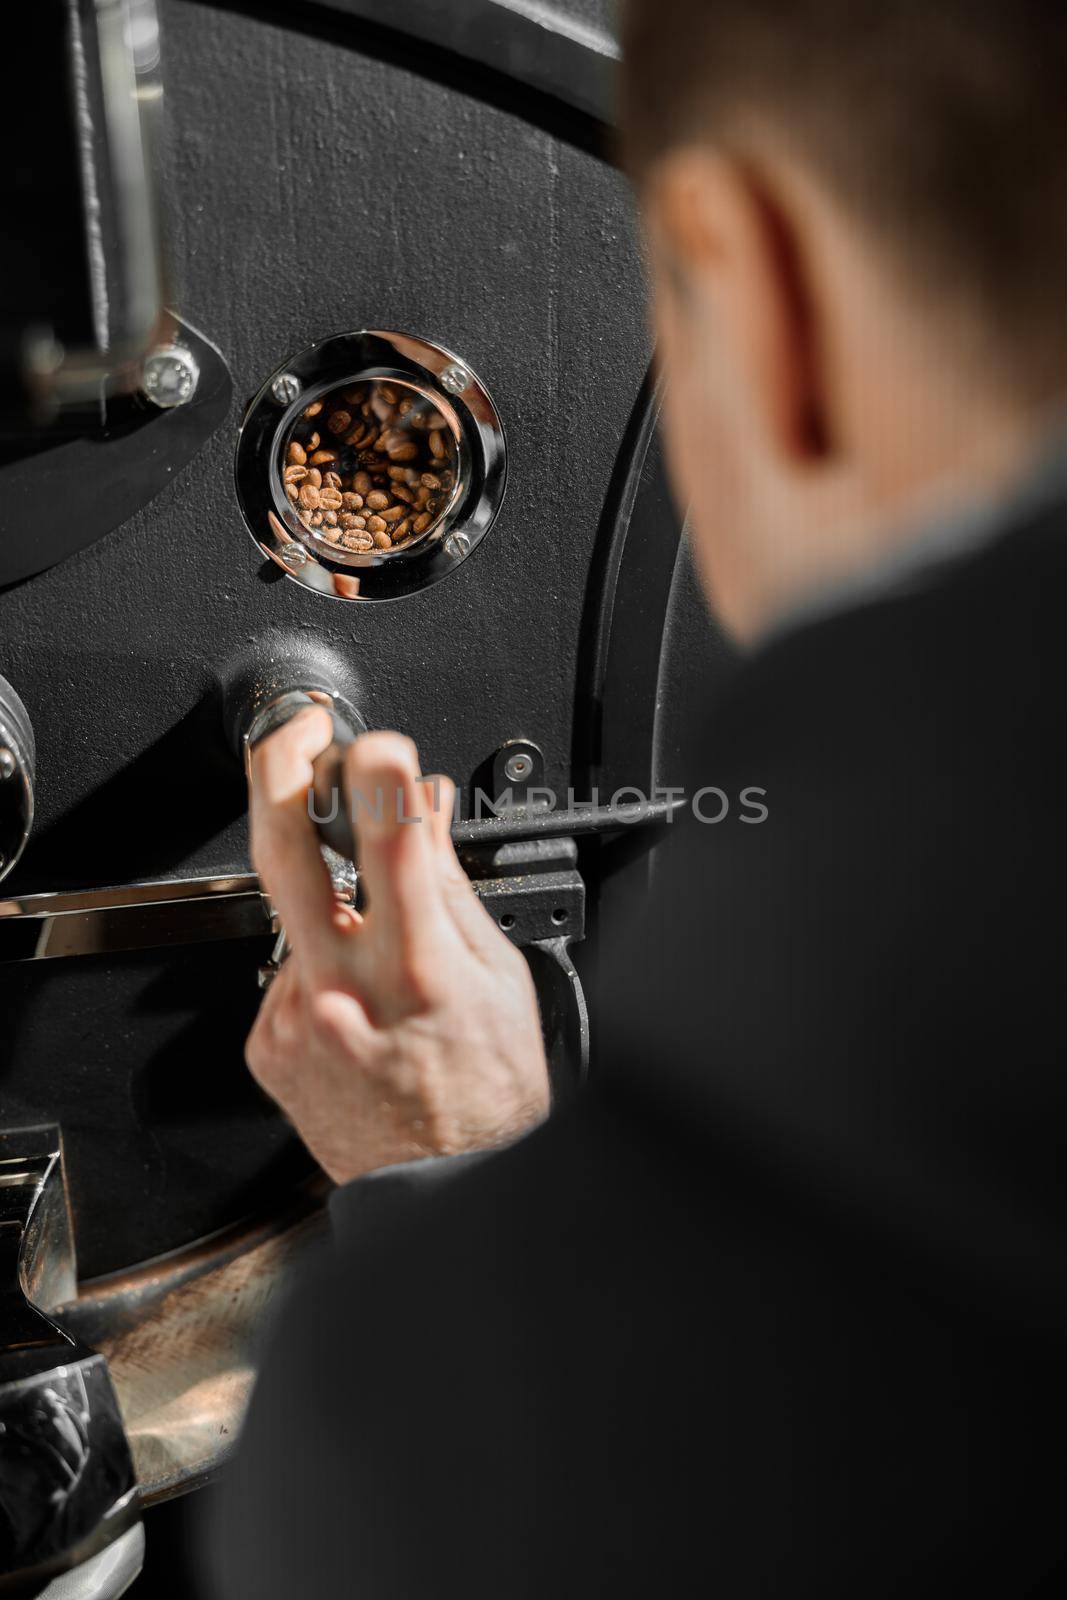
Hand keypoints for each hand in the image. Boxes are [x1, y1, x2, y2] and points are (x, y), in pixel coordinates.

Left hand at [246, 711, 549, 1183]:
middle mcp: (346, 992)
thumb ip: (448, 884)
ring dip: (326, 905)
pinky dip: (316, 965)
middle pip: (281, 851)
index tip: (376, 744)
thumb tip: (424, 806)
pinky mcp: (266, 1044)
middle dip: (279, 770)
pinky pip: (282, 969)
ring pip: (289, 913)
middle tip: (298, 736)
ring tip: (376, 951)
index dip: (379, 773)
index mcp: (422, 970)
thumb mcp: (500, 977)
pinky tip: (354, 1002)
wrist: (442, 1194)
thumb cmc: (487, 1093)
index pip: (391, 841)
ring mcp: (296, 1020)